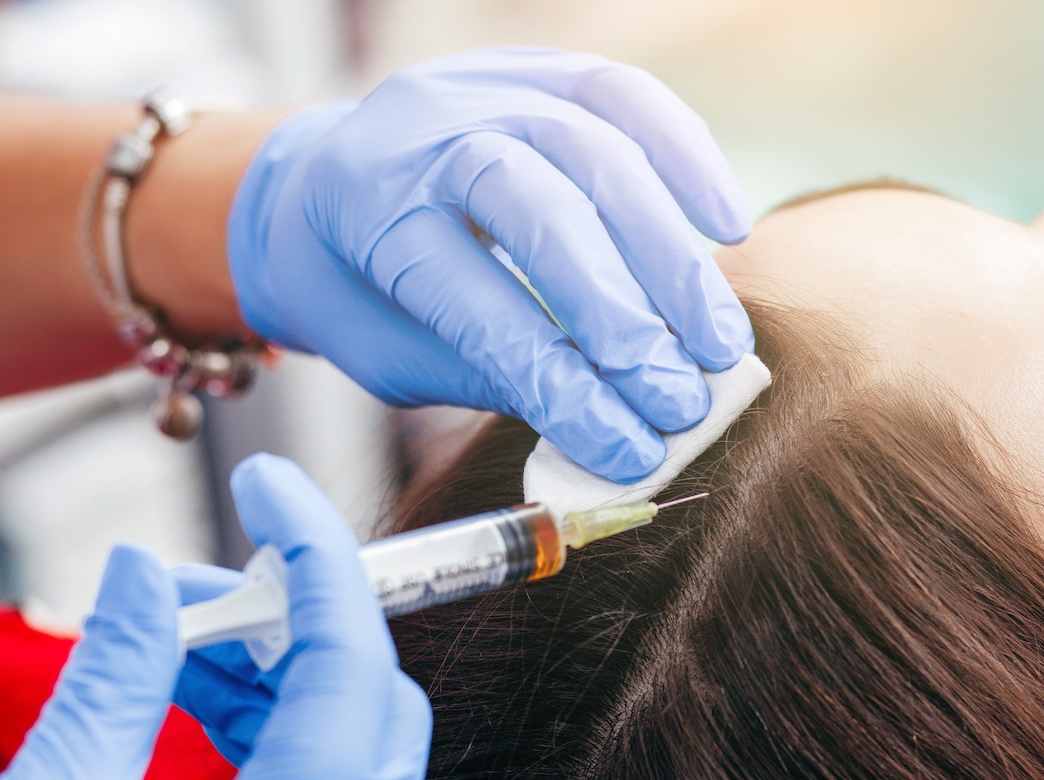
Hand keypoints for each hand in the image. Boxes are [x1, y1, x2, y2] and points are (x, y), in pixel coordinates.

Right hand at [0, 454, 430, 779]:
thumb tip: (145, 571)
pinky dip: (256, 747)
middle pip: (369, 711)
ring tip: (170, 645)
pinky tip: (180, 716)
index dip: (314, 554)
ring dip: (271, 683)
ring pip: (340, 760)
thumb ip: (110, 679)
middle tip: (195, 588)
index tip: (264, 479)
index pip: (354, 667)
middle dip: (295, 623)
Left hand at [228, 47, 754, 481]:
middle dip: (624, 316)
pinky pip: (627, 96)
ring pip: (597, 151)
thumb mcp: (396, 353)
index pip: (477, 305)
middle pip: (542, 210)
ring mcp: (484, 88)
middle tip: (680, 399)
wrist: (319, 187)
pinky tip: (724, 230)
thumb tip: (613, 424)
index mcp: (369, 215)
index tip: (624, 446)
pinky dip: (687, 160)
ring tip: (716, 343)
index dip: (560, 381)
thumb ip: (493, 376)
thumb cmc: (359, 288)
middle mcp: (423, 135)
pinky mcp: (538, 69)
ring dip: (670, 257)